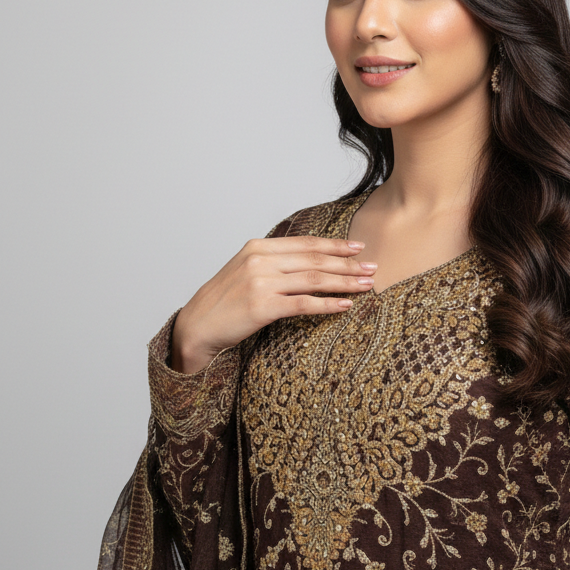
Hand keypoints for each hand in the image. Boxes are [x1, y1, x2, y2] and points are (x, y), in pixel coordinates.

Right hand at [171, 235, 376, 372]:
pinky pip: (304, 304)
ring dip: (344, 282)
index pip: (305, 243)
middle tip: (372, 268)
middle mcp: (260, 260)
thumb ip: (274, 261)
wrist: (197, 326)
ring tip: (366, 285)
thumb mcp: (246, 270)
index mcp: (257, 247)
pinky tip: (345, 306)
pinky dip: (328, 304)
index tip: (358, 247)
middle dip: (347, 264)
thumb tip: (309, 259)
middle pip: (314, 259)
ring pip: (314, 279)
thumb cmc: (224, 301)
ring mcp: (260, 283)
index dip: (335, 245)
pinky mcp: (262, 307)